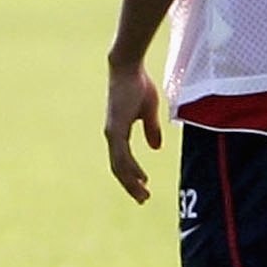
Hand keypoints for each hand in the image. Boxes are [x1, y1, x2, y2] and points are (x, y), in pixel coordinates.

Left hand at [105, 61, 162, 203]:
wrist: (128, 67)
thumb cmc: (137, 85)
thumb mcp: (148, 110)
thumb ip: (150, 129)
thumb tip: (155, 148)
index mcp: (118, 131)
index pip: (122, 160)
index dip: (131, 175)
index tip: (143, 186)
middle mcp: (112, 135)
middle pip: (118, 168)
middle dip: (130, 185)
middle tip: (143, 199)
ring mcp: (112, 132)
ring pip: (119, 165)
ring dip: (131, 182)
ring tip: (143, 195)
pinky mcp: (116, 128)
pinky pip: (122, 155)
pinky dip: (130, 169)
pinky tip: (140, 178)